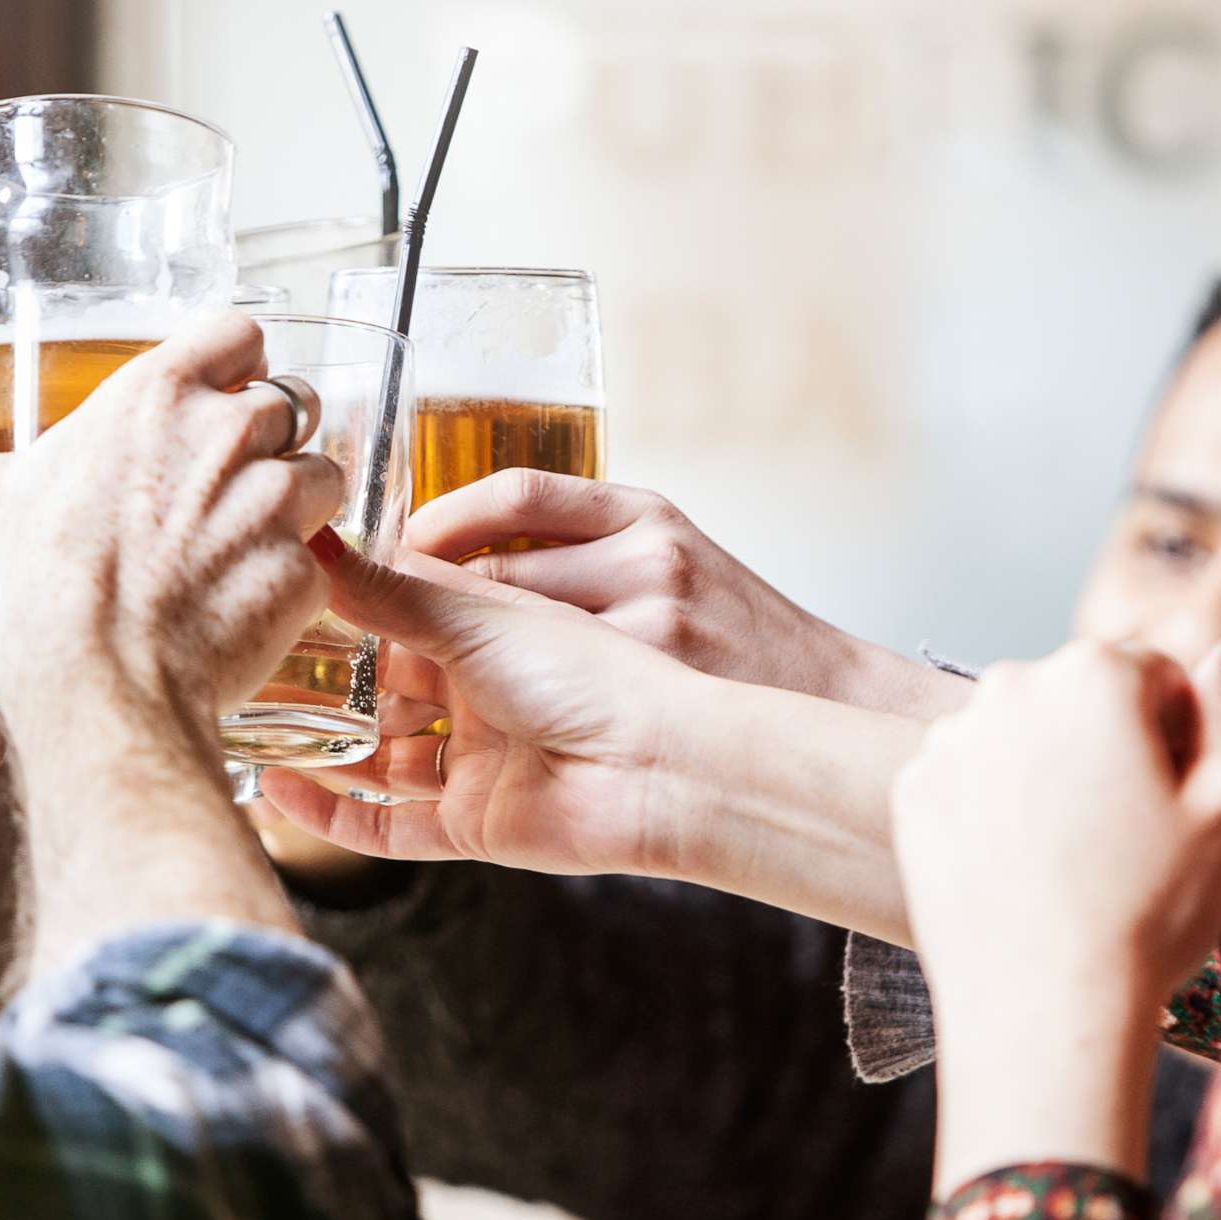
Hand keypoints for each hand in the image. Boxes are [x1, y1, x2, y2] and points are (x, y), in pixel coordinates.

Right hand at [0, 313, 345, 966]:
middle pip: (292, 400)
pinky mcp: (306, 573)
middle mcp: (232, 434)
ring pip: (324, 474)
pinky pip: (322, 562)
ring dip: (298, 501)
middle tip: (228, 480)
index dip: (233, 360)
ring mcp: (278, 503)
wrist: (97, 688)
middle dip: (270, 435)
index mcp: (159, 395)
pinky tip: (249, 602)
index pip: (237, 331)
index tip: (218, 391)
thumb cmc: (35, 593)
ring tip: (247, 540)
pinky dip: (295, 579)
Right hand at [260, 543, 701, 873]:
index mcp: (486, 632)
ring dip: (323, 749)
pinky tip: (277, 791)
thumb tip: (312, 538)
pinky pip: (386, 826)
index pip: (398, 615)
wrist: (654, 766)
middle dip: (325, 686)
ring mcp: (474, 762)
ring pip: (379, 759)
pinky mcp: (469, 824)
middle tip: (245, 671)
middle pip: (383, 691)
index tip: (274, 597)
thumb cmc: (589, 672)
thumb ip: (386, 589)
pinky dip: (333, 813)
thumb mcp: (474, 614)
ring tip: (246, 731)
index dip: (342, 610)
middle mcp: (478, 696)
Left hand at [405, 473, 966, 717]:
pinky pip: (540, 694)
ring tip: (423, 685)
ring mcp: (647, 622)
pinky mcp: (649, 684)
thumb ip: (588, 555)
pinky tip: (474, 725)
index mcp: (645, 514)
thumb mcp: (675, 563)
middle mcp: (645, 557)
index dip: (447, 521)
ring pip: (510, 634)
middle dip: (438, 606)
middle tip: (396, 630)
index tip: (409, 548)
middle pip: (498, 571)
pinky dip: (496, 712)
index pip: (518, 494)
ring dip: (456, 664)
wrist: (824, 705)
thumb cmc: (742, 643)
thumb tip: (461, 558)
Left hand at [893, 639, 1220, 1016]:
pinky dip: (995, 809)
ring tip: (1070, 859)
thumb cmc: (1149, 913)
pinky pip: (971, 780)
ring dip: (1049, 773)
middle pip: (1082, 696)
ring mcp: (951, 739)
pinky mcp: (912, 791)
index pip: (1155, 673)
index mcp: (1095, 674)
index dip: (1179, 735)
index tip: (1175, 801)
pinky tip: (1021, 868)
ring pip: (1023, 737)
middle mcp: (1009, 686)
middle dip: (1109, 745)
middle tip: (1125, 835)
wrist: (1042, 1009)